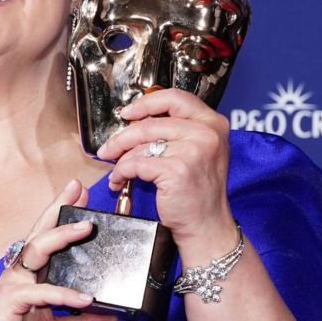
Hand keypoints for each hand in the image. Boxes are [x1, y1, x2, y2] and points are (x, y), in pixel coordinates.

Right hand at [0, 179, 115, 320]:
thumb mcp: (53, 320)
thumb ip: (77, 315)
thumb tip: (106, 312)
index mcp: (29, 274)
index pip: (47, 237)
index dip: (62, 215)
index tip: (80, 195)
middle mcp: (19, 272)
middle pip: (40, 232)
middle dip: (58, 208)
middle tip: (77, 188)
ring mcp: (12, 282)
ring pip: (37, 250)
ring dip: (61, 235)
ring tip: (86, 227)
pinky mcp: (11, 298)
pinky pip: (41, 291)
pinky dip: (64, 294)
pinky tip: (85, 298)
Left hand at [96, 88, 235, 252]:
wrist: (207, 225)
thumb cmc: (199, 190)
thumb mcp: (199, 150)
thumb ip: (178, 130)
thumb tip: (137, 118)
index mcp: (213, 123)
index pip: (174, 97)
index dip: (146, 103)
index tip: (127, 113)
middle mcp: (206, 133)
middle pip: (149, 123)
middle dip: (121, 137)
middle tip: (108, 147)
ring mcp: (193, 151)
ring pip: (140, 144)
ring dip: (120, 157)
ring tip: (114, 168)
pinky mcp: (176, 170)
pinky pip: (136, 164)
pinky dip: (121, 172)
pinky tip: (119, 180)